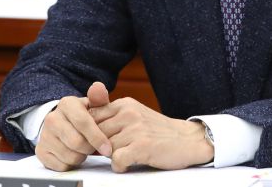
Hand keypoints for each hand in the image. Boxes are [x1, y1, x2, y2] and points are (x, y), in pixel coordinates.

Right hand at [35, 82, 112, 170]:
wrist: (63, 123)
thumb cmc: (84, 115)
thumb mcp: (93, 105)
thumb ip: (99, 98)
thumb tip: (98, 87)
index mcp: (67, 104)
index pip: (83, 122)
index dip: (97, 138)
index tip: (108, 148)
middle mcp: (52, 118)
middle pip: (77, 142)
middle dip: (90, 148)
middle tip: (94, 147)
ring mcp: (44, 135)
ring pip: (69, 156)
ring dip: (81, 157)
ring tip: (83, 149)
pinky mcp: (40, 151)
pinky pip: (60, 166)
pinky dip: (70, 164)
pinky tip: (73, 154)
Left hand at [91, 97, 213, 171]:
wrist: (188, 140)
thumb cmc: (158, 132)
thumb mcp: (135, 116)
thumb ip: (112, 117)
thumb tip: (83, 126)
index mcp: (124, 104)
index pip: (91, 116)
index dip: (89, 134)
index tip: (93, 143)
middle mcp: (129, 113)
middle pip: (95, 134)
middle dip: (98, 147)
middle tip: (107, 154)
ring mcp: (136, 129)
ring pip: (105, 148)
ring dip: (111, 157)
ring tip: (123, 157)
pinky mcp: (143, 146)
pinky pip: (117, 160)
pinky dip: (119, 166)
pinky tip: (127, 164)